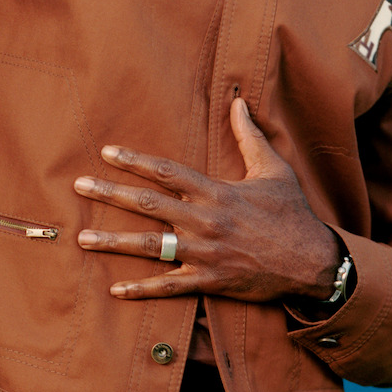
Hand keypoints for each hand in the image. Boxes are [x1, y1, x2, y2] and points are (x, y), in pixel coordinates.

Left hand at [73, 98, 341, 301]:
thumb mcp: (274, 170)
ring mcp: (205, 254)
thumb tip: (239, 101)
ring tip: (83, 238)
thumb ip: (250, 136)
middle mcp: (205, 222)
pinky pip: (169, 287)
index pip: (167, 171)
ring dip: (113, 242)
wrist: (313, 263)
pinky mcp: (210, 281)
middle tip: (78, 185)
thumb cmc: (293, 214)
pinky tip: (116, 289)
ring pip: (150, 246)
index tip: (107, 152)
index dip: (135, 160)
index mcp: (217, 192)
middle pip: (148, 205)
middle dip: (110, 193)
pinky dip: (142, 289)